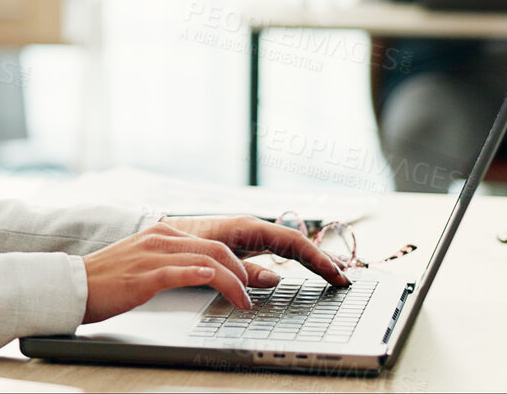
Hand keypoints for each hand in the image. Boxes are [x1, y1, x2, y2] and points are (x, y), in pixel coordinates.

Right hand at [82, 221, 261, 323]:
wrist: (73, 284)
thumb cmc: (107, 278)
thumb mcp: (144, 260)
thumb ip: (171, 260)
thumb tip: (203, 273)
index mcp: (161, 232)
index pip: (211, 243)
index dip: (236, 263)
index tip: (247, 281)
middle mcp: (159, 238)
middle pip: (216, 249)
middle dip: (241, 273)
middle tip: (251, 293)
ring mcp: (151, 256)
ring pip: (204, 261)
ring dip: (231, 282)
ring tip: (242, 300)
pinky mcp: (143, 276)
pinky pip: (177, 272)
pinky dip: (199, 275)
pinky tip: (212, 280)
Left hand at [160, 215, 350, 285]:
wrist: (161, 235)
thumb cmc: (184, 243)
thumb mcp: (213, 259)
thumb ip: (243, 269)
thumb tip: (276, 278)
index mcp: (248, 228)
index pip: (293, 244)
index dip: (318, 260)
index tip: (337, 274)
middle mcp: (253, 228)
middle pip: (296, 244)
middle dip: (321, 260)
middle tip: (344, 279)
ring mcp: (251, 235)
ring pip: (289, 247)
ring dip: (313, 259)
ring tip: (335, 275)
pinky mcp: (246, 243)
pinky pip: (278, 250)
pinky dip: (297, 259)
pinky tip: (307, 269)